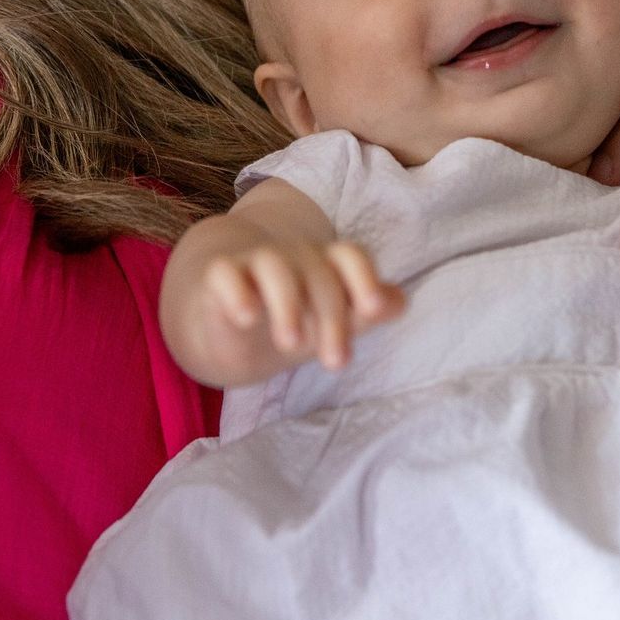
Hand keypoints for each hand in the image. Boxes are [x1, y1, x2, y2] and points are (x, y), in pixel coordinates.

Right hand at [202, 240, 405, 370]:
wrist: (222, 320)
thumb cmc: (288, 318)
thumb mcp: (329, 323)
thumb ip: (364, 312)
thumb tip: (400, 301)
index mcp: (324, 266)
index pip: (349, 256)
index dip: (363, 278)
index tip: (372, 310)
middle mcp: (292, 258)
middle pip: (318, 275)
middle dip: (332, 318)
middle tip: (336, 363)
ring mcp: (253, 263)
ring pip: (274, 266)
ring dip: (287, 304)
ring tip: (291, 343)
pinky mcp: (219, 276)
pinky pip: (226, 273)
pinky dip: (237, 291)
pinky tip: (248, 316)